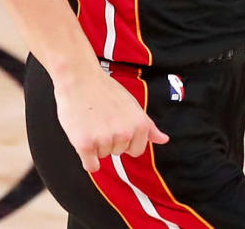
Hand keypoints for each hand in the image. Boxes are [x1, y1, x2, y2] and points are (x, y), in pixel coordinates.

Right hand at [53, 66, 169, 172]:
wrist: (80, 78)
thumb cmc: (106, 91)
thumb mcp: (133, 106)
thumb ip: (148, 126)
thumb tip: (164, 140)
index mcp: (139, 125)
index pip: (137, 150)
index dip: (126, 141)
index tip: (116, 126)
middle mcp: (125, 134)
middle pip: (118, 153)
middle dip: (110, 141)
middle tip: (101, 120)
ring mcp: (105, 139)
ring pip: (103, 156)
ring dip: (96, 145)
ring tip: (91, 123)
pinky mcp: (85, 144)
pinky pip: (91, 166)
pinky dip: (88, 160)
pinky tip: (84, 142)